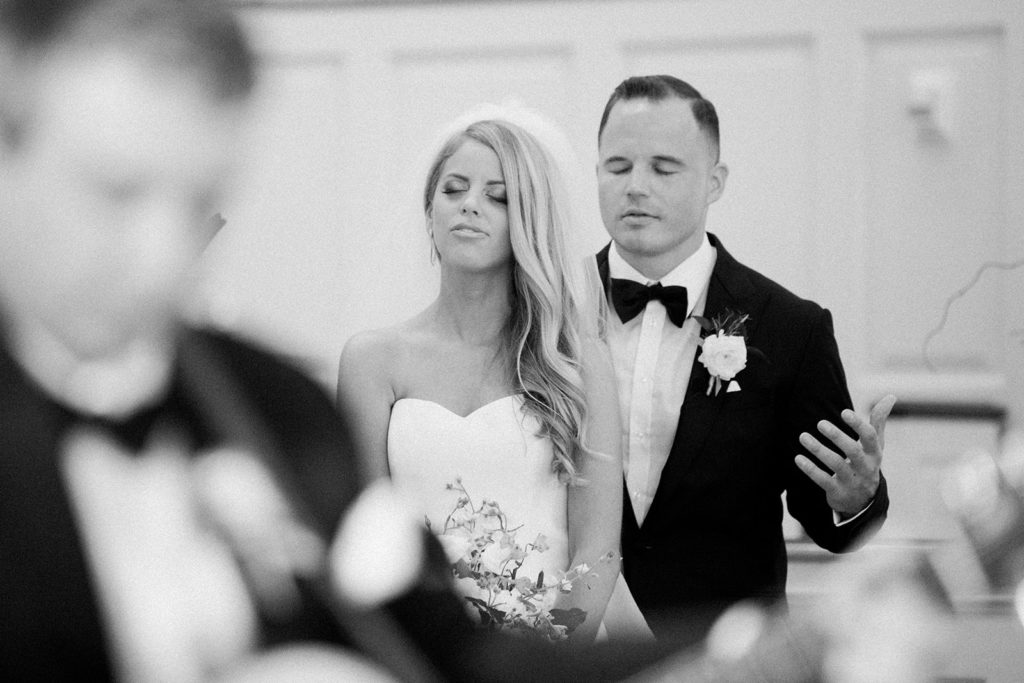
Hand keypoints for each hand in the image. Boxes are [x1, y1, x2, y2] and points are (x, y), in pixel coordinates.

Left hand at [795, 394, 895, 516]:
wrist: (864, 502)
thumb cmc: (867, 463)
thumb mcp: (876, 445)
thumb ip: (879, 421)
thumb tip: (891, 396)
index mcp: (874, 453)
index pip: (870, 437)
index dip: (858, 425)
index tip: (843, 412)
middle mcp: (865, 467)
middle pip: (853, 451)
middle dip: (837, 437)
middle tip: (820, 423)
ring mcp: (852, 481)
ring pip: (836, 464)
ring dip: (818, 450)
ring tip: (802, 436)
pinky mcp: (838, 492)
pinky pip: (823, 480)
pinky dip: (810, 469)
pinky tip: (798, 458)